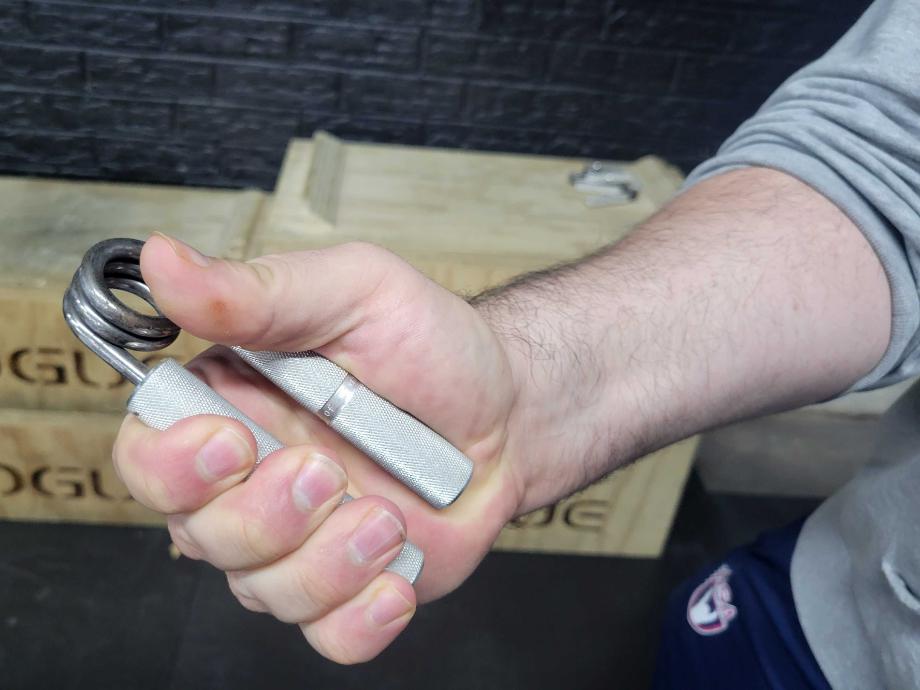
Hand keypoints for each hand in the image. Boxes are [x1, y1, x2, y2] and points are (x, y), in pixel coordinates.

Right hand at [112, 233, 524, 662]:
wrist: (509, 405)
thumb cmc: (430, 344)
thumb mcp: (352, 291)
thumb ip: (258, 291)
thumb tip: (164, 263)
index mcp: (234, 406)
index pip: (149, 457)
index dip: (172, 466)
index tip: (232, 442)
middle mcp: (255, 480)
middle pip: (201, 535)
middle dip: (266, 515)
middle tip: (327, 469)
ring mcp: (304, 538)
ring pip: (265, 591)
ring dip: (328, 560)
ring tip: (388, 513)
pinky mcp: (354, 582)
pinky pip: (329, 635)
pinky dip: (360, 618)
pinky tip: (394, 576)